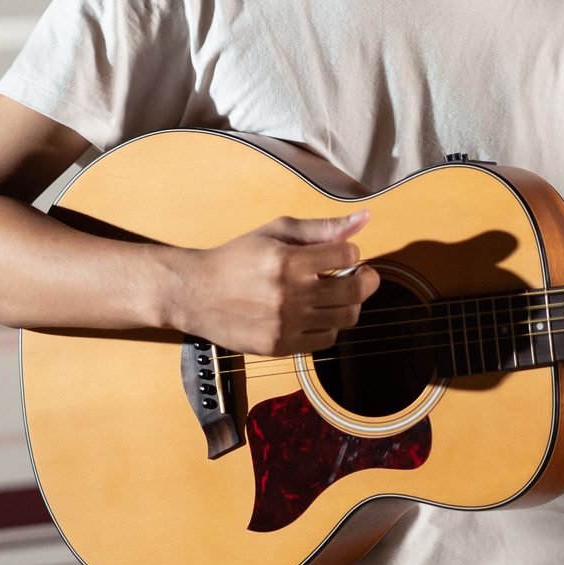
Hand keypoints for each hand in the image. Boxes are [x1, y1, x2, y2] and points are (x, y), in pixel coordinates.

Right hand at [169, 212, 378, 354]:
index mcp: (288, 261)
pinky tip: (317, 313)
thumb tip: (364, 219)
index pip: (347, 256)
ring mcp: (285, 324)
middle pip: (354, 291)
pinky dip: (329, 325)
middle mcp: (289, 295)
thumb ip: (322, 228)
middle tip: (361, 275)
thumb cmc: (238, 257)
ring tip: (337, 294)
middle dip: (366, 280)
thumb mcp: (276, 231)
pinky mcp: (280, 346)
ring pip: (344, 318)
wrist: (197, 293)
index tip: (345, 254)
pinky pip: (325, 340)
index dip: (351, 252)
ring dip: (349, 303)